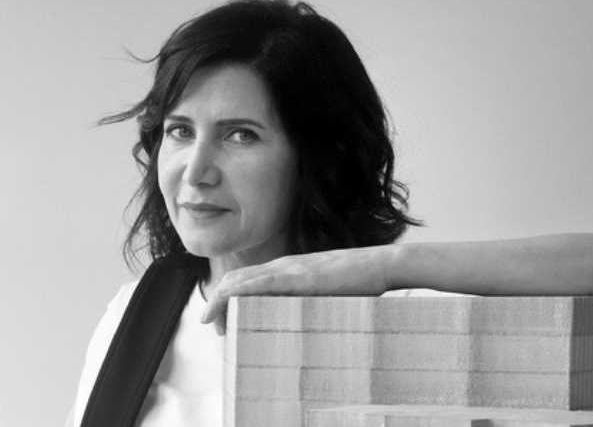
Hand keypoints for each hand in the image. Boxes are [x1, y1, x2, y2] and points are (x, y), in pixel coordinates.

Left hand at [200, 245, 393, 334]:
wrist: (380, 265)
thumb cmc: (358, 283)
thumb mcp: (324, 295)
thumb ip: (305, 304)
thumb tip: (293, 326)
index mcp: (286, 271)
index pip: (246, 281)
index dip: (226, 299)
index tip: (220, 324)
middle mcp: (283, 267)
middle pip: (236, 279)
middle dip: (217, 303)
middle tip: (212, 328)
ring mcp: (291, 270)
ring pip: (244, 280)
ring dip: (222, 300)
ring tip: (212, 321)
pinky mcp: (301, 277)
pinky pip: (264, 282)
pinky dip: (242, 291)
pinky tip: (230, 300)